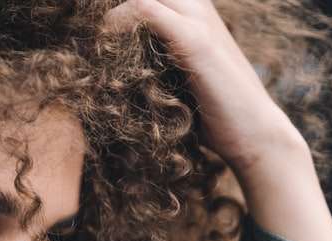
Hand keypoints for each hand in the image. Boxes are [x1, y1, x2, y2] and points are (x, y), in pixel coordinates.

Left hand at [102, 0, 331, 240]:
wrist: (255, 136)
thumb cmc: (215, 115)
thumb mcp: (178, 81)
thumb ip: (154, 63)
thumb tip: (111, 72)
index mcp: (193, 12)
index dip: (114, 9)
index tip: (83, 26)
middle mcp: (198, 8)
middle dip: (106, 5)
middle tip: (76, 25)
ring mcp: (199, 21)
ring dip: (110, 10)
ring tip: (87, 34)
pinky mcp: (196, 42)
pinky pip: (147, 11)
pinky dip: (120, 21)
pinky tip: (103, 39)